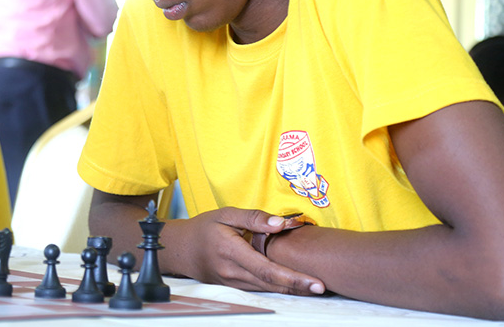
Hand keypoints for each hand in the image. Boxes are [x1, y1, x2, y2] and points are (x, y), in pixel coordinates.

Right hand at [172, 207, 324, 294]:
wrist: (180, 249)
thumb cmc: (204, 228)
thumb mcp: (225, 214)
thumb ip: (254, 218)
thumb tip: (281, 223)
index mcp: (231, 251)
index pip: (267, 269)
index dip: (293, 278)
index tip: (315, 282)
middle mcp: (232, 272)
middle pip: (271, 284)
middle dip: (298, 287)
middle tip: (323, 286)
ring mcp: (232, 283)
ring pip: (267, 290)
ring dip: (291, 290)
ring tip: (314, 286)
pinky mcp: (233, 287)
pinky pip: (259, 289)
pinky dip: (278, 288)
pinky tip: (293, 285)